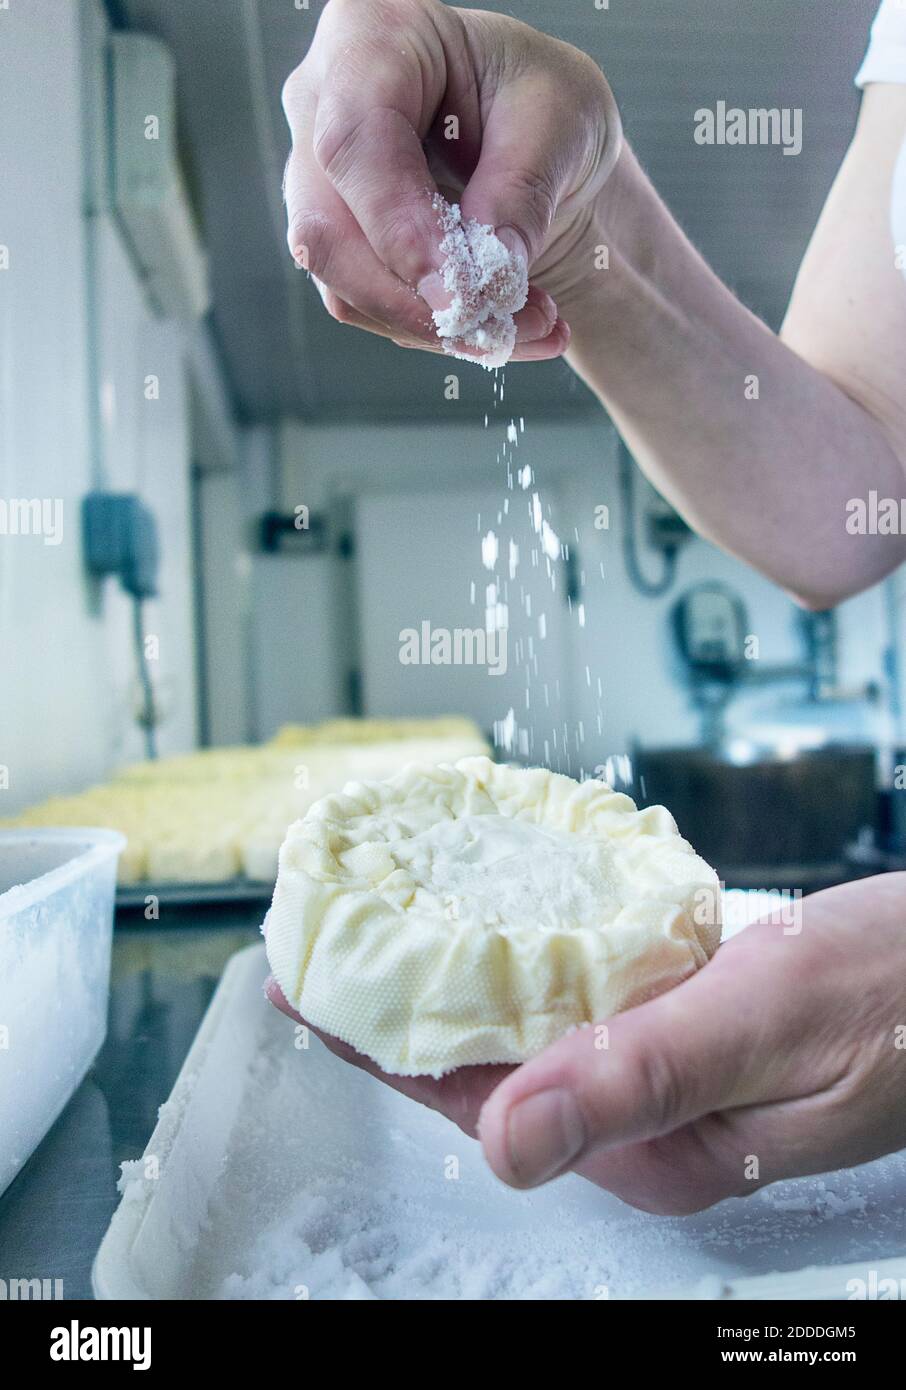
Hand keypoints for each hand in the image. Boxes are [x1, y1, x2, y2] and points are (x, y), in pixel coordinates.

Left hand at [267, 872, 905, 1213]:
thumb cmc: (898, 991)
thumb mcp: (768, 1020)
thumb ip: (640, 1077)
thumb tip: (505, 1143)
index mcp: (660, 1144)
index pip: (483, 1101)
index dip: (385, 1048)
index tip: (306, 991)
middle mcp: (654, 1125)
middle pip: (491, 1074)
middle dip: (398, 1019)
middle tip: (319, 955)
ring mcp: (674, 1083)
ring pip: (531, 1039)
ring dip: (452, 988)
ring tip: (377, 940)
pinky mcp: (692, 1035)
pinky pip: (582, 1006)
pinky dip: (524, 967)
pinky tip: (492, 935)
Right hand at [281, 0, 620, 359]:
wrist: (538, 143)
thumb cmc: (542, 99)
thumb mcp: (560, 118)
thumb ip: (521, 188)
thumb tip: (486, 277)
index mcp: (370, 37)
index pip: (354, 142)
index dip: (400, 228)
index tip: (460, 294)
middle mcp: (320, 107)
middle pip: (327, 230)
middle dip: (416, 300)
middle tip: (501, 328)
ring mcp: (318, 183)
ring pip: (343, 285)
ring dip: (438, 326)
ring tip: (531, 325)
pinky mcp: (338, 245)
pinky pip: (369, 309)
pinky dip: (439, 331)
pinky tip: (505, 328)